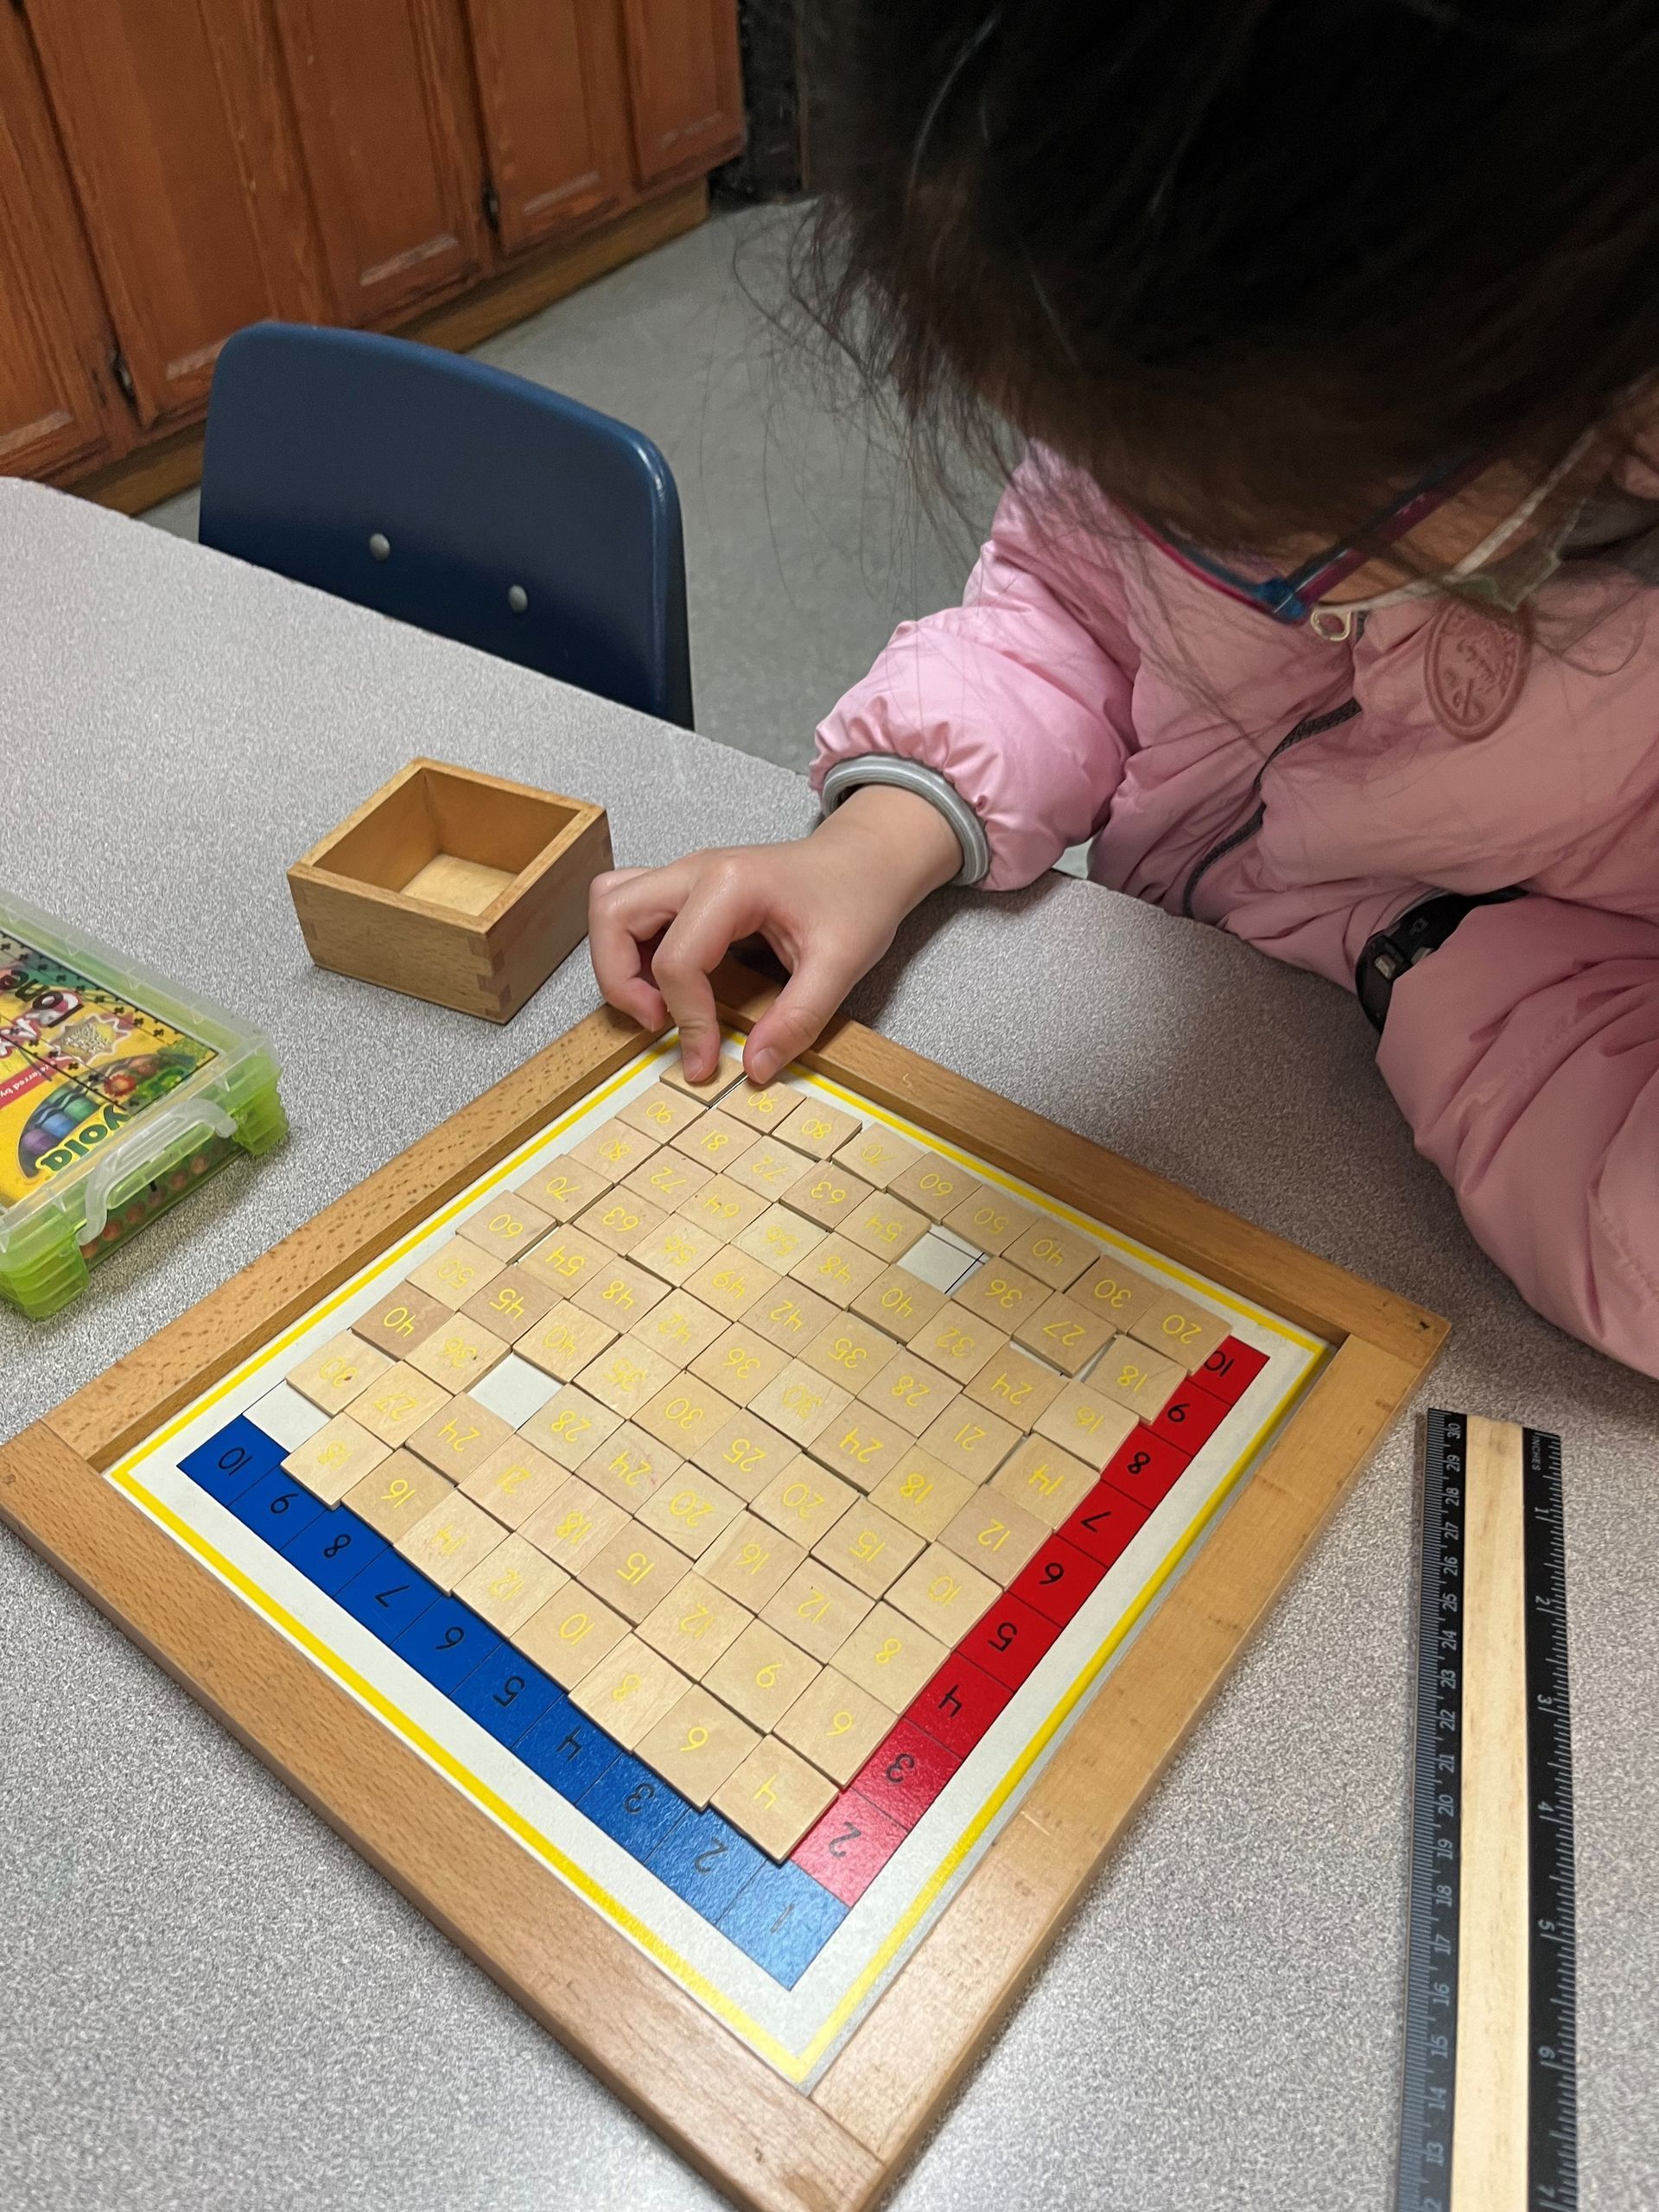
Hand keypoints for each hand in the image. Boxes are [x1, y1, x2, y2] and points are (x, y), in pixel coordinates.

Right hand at [589, 785, 961, 1083]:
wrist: (868, 859)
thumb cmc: (857, 898)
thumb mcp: (842, 963)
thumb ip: (799, 1018)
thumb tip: (755, 1068)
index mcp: (731, 884)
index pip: (677, 960)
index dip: (686, 1021)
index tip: (705, 1062)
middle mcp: (695, 869)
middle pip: (613, 913)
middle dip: (620, 980)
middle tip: (659, 1021)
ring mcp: (686, 873)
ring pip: (611, 903)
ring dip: (617, 960)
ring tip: (657, 1004)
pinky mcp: (686, 886)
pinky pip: (630, 907)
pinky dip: (630, 947)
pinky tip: (668, 982)